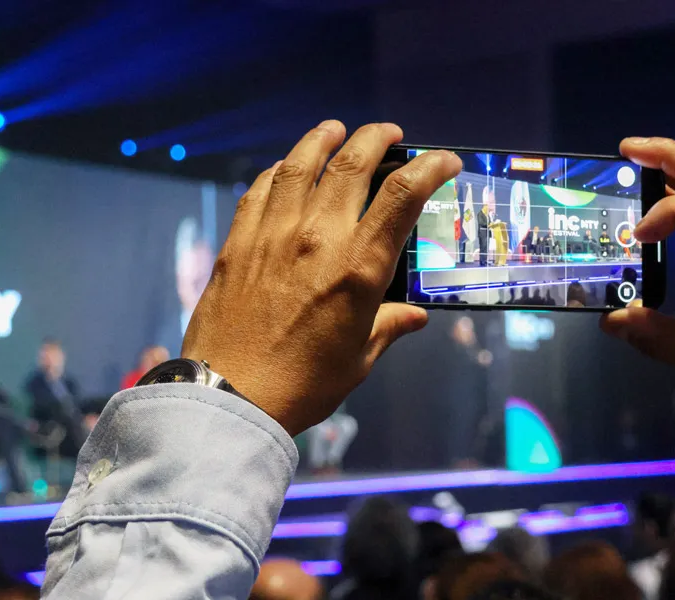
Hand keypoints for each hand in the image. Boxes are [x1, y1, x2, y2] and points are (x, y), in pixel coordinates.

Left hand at [182, 121, 460, 434]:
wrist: (230, 396)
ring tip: (335, 130)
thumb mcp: (358, 359)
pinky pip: (260, 189)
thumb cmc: (302, 384)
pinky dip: (277, 170)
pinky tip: (284, 167)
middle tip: (388, 133)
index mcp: (357, 267)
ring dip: (322, 139)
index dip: (429, 167)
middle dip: (376, 137)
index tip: (443, 161)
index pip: (403, 195)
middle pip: (351, 164)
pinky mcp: (238, 242)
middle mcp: (317, 238)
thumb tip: (413, 316)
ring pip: (300, 164)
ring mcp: (273, 235)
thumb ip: (388, 326)